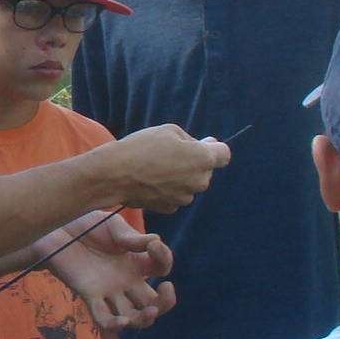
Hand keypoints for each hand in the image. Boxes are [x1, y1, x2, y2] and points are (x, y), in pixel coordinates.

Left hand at [43, 212, 177, 329]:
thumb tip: (156, 241)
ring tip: (149, 311)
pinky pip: (104, 319)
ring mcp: (109, 291)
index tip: (153, 246)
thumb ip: (132, 237)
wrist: (56, 229)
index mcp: (135, 262)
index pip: (160, 268)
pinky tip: (123, 321)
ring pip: (134, 318)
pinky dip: (114, 325)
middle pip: (154, 303)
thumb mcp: (113, 226)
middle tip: (166, 288)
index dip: (164, 258)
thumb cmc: (86, 227)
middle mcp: (126, 281)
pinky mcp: (89, 296)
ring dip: (145, 319)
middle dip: (166, 302)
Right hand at [108, 126, 232, 212]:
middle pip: (205, 170)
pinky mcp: (170, 208)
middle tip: (169, 153)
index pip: (224, 154)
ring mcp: (185, 197)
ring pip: (189, 184)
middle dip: (193, 162)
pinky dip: (168, 189)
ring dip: (180, 176)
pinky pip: (176, 195)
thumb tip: (204, 146)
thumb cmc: (142, 147)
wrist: (115, 174)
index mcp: (203, 159)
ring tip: (156, 167)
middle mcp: (199, 181)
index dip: (214, 147)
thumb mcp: (169, 130)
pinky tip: (151, 180)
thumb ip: (191, 140)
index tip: (201, 143)